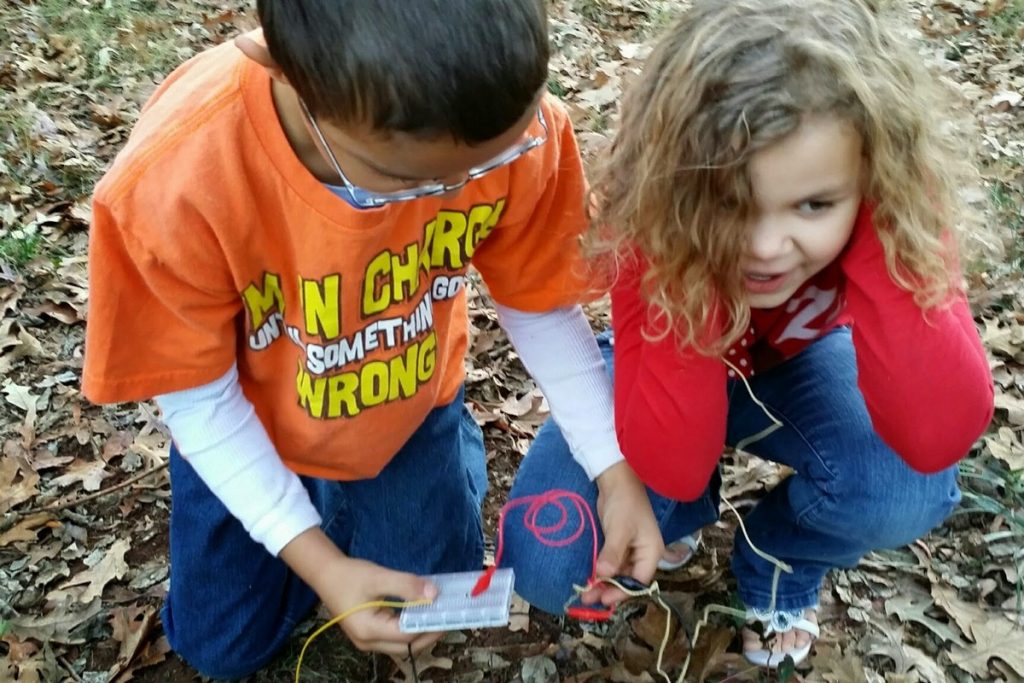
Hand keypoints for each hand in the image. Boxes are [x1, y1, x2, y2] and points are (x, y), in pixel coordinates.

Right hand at [280, 528, 441, 654]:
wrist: (326, 574)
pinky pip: (395, 637)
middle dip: (429, 634)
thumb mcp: (379, 577)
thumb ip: (407, 586)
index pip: (407, 636)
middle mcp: (368, 642)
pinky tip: (421, 614)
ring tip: (438, 615)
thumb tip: (434, 594)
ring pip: (402, 645)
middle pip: (407, 647)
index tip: (448, 614)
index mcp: (369, 630)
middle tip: (448, 617)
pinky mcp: (370, 635)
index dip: (430, 626)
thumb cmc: (350, 575)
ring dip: (421, 633)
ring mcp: (368, 641)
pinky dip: (410, 628)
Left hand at [581, 461, 663, 606]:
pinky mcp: (617, 546)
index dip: (621, 591)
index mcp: (651, 553)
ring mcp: (630, 551)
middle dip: (609, 590)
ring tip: (584, 594)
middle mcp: (643, 555)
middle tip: (588, 599)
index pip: (639, 581)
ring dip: (602, 583)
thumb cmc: (625, 503)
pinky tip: (589, 578)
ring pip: (617, 574)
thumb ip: (612, 553)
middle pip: (627, 580)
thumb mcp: (620, 529)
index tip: (603, 599)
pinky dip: (600, 572)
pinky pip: (611, 565)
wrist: (616, 480)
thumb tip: (602, 575)